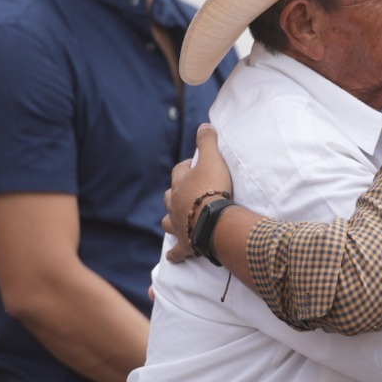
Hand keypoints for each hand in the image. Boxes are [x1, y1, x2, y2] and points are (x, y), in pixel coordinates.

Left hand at [161, 124, 233, 262]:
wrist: (213, 221)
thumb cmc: (214, 189)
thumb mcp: (213, 159)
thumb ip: (207, 141)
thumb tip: (204, 124)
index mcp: (180, 184)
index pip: (179, 171)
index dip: (185, 167)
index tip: (193, 165)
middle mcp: (175, 204)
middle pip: (169, 196)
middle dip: (175, 193)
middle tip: (186, 192)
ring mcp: (178, 225)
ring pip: (167, 221)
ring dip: (171, 219)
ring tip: (176, 219)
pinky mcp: (185, 244)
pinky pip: (177, 251)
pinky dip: (175, 254)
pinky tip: (174, 257)